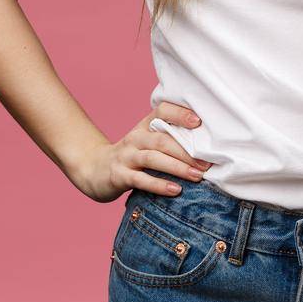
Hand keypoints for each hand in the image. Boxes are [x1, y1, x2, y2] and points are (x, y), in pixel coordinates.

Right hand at [71, 101, 214, 203]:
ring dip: (177, 167)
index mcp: (144, 126)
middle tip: (208, 162)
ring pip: (153, 158)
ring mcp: (126, 156)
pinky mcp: (119, 175)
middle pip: (162, 140)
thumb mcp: (147, 142)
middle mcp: (135, 138)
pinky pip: (141, 179)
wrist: (94, 169)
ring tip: (197, 176)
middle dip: (187, 151)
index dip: (180, 114)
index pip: (162, 111)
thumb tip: (207, 145)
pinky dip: (159, 185)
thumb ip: (169, 139)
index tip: (199, 122)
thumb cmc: (132, 156)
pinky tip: (176, 190)